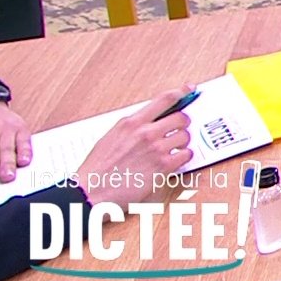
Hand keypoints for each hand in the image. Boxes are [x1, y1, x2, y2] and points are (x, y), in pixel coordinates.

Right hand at [73, 87, 193, 209]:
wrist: (92, 191)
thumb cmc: (98, 167)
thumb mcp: (112, 136)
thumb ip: (132, 126)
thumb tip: (149, 120)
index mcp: (131, 122)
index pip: (163, 99)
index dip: (180, 92)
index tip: (189, 89)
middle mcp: (146, 133)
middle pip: (181, 118)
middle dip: (182, 123)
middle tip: (179, 128)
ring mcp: (156, 149)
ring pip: (185, 136)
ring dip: (182, 141)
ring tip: (173, 147)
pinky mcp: (163, 166)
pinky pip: (186, 155)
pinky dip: (183, 156)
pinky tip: (175, 159)